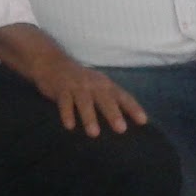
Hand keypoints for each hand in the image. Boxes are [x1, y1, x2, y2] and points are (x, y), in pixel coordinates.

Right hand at [27, 54, 147, 137]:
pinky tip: (69, 126)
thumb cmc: (79, 80)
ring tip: (94, 134)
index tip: (143, 121)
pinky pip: (64, 102)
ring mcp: (76, 85)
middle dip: (113, 114)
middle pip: (105, 99)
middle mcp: (93, 84)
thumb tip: (123, 122)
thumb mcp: (96, 85)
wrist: (52, 62)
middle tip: (121, 129)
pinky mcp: (61, 88)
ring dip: (89, 117)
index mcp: (105, 84)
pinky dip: (67, 113)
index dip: (132, 108)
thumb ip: (108, 99)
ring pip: (85, 102)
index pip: (122, 96)